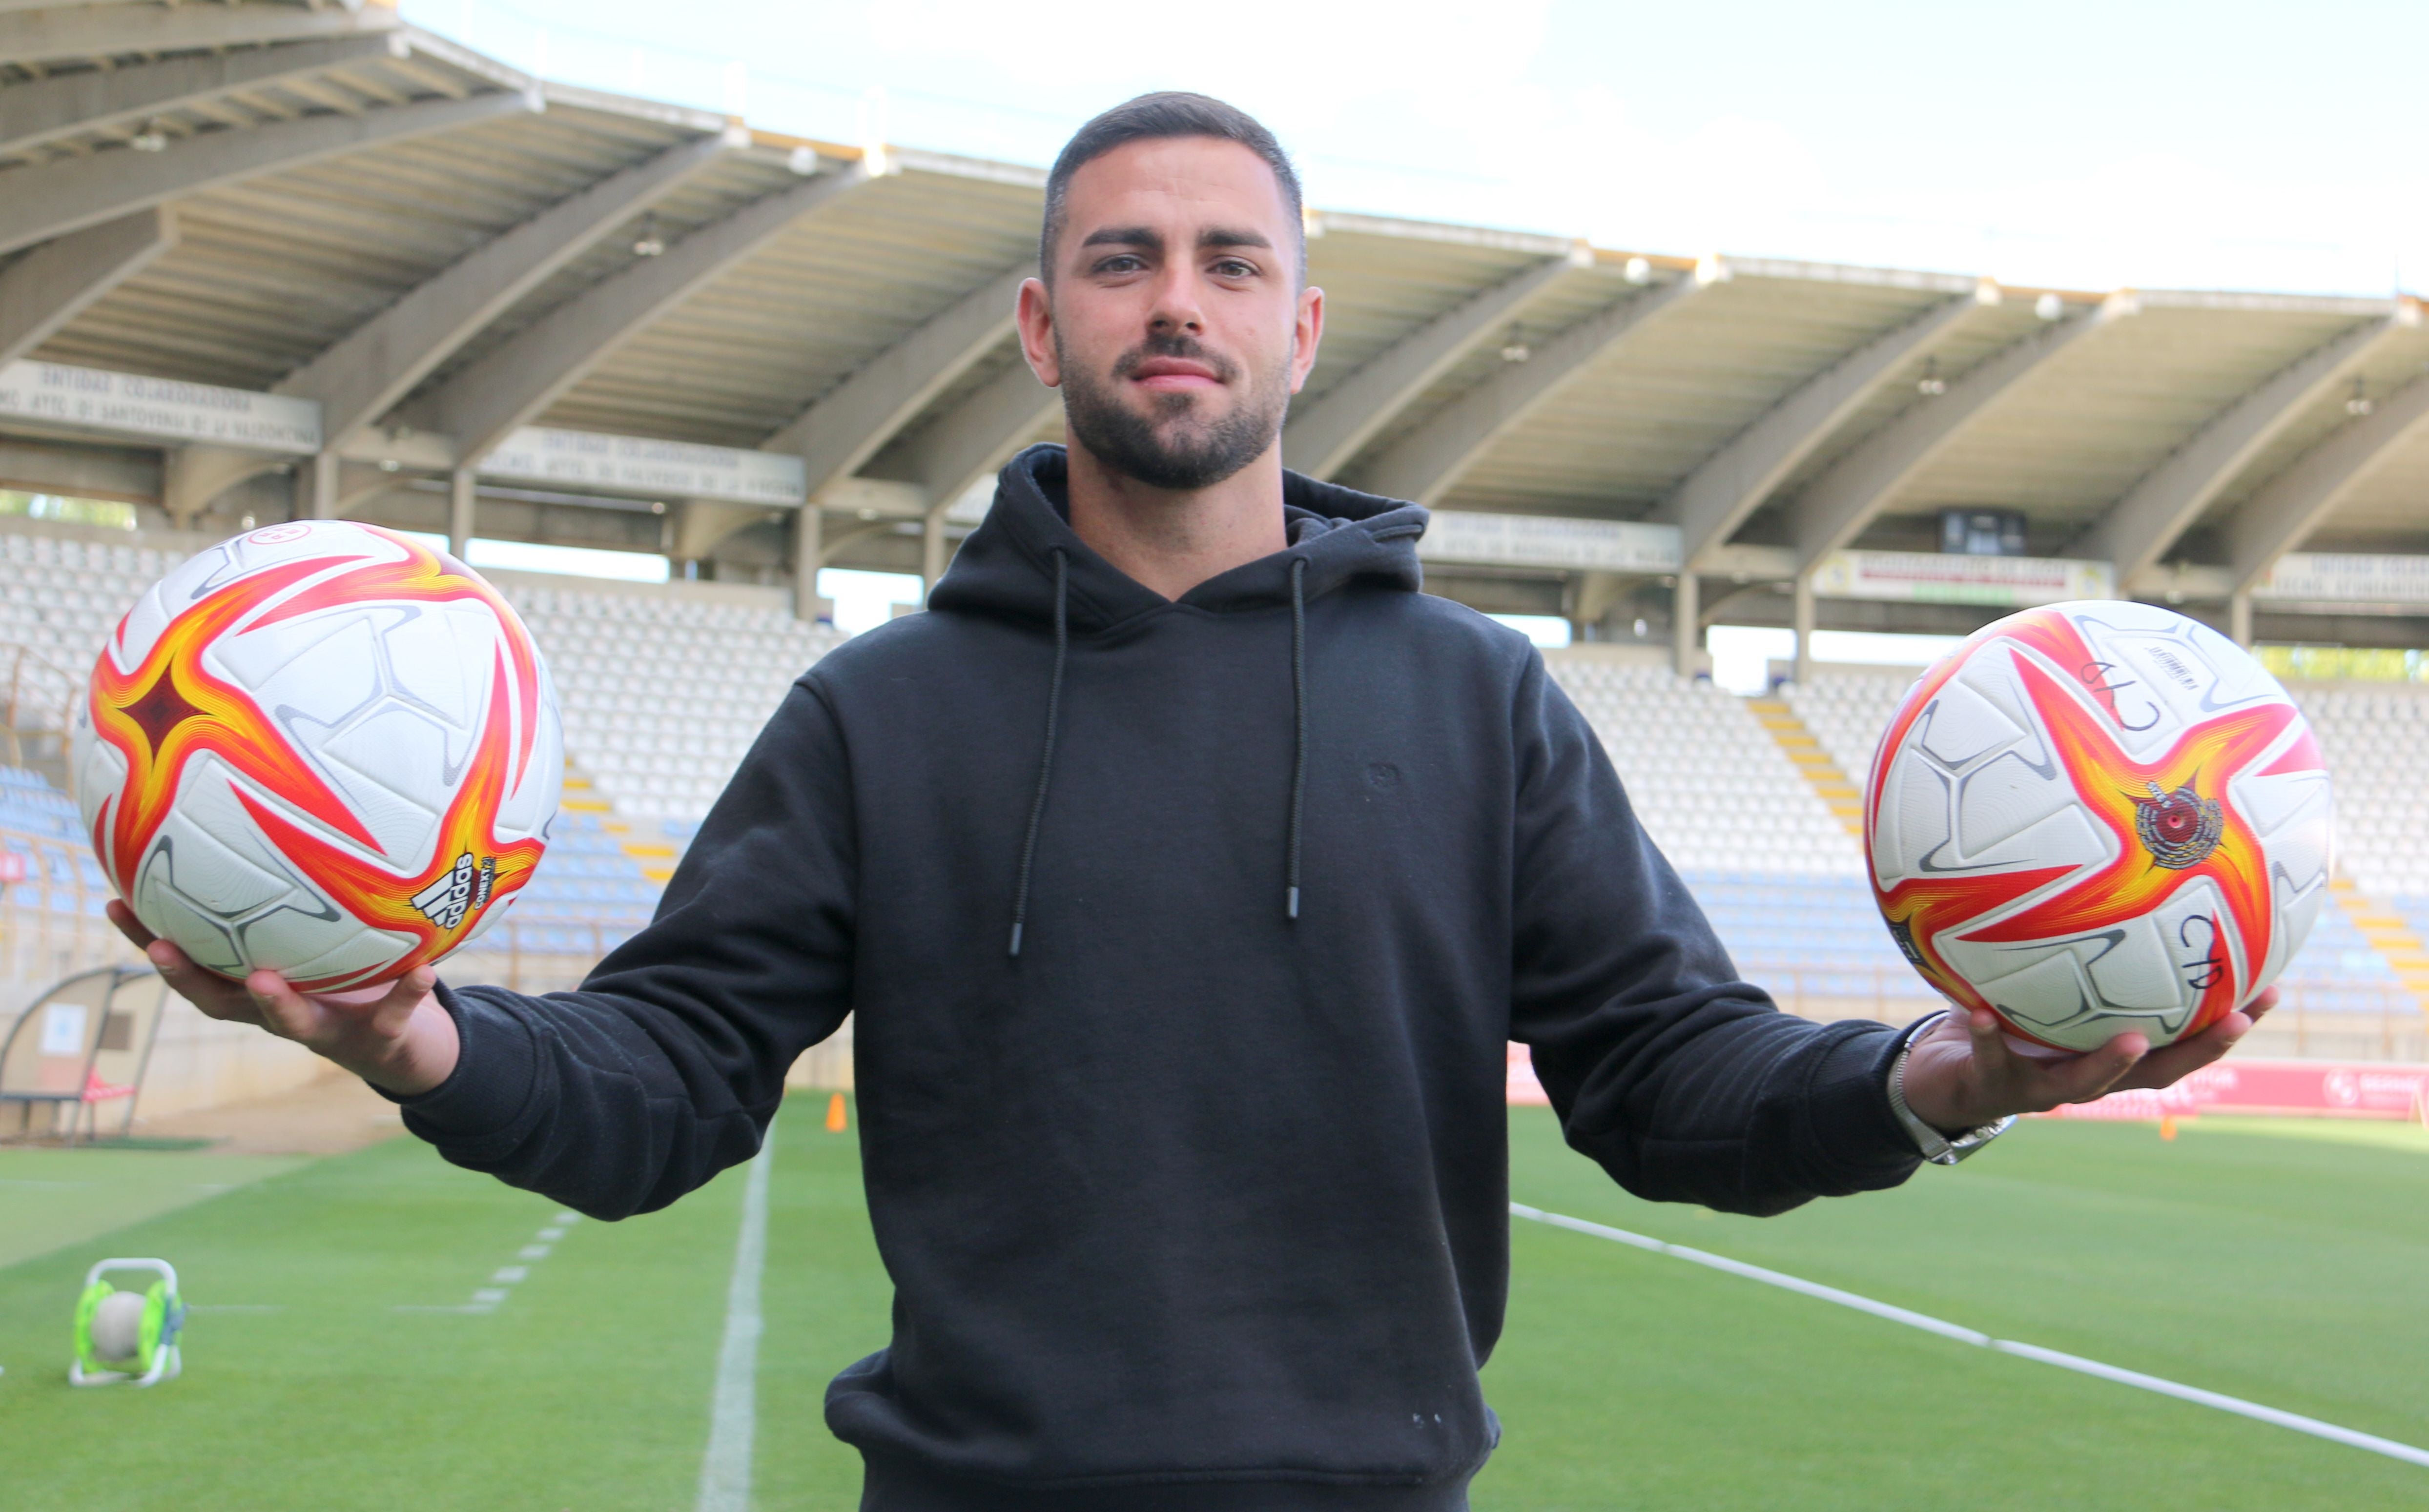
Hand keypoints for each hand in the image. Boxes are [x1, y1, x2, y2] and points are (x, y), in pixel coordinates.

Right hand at [109, 899, 458, 1096]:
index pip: (192, 962)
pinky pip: (394, 1015)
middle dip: (188, 978)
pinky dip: (408, 993)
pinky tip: (424, 969)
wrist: (404, 1042)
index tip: (116, 902)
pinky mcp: (381, 1037)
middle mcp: (281, 1013)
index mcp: (257, 985)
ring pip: (294, 1025)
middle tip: (164, 950)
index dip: (149, 938)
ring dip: (277, 1003)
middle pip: (221, 1003)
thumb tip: (264, 805)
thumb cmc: (349, 974)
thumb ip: (294, 891)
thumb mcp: (317, 933)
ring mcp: (330, 1030)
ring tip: (264, 978)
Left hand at [1897, 987, 2275, 1132]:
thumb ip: (2079, 952)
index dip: (2228, 1023)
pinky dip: (1986, 1036)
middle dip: (2201, 1049)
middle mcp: (2086, 1077)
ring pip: (2082, 1084)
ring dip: (2110, 1062)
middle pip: (2157, 1072)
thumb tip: (2123, 881)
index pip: (2182, 1041)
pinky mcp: (1990, 1084)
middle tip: (2239, 1019)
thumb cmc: (2006, 1021)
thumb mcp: (2045, 986)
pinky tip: (1981, 1012)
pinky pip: (1988, 1057)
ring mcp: (2040, 1087)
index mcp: (2109, 1052)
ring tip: (2134, 1037)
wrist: (1942, 1075)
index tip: (2271, 988)